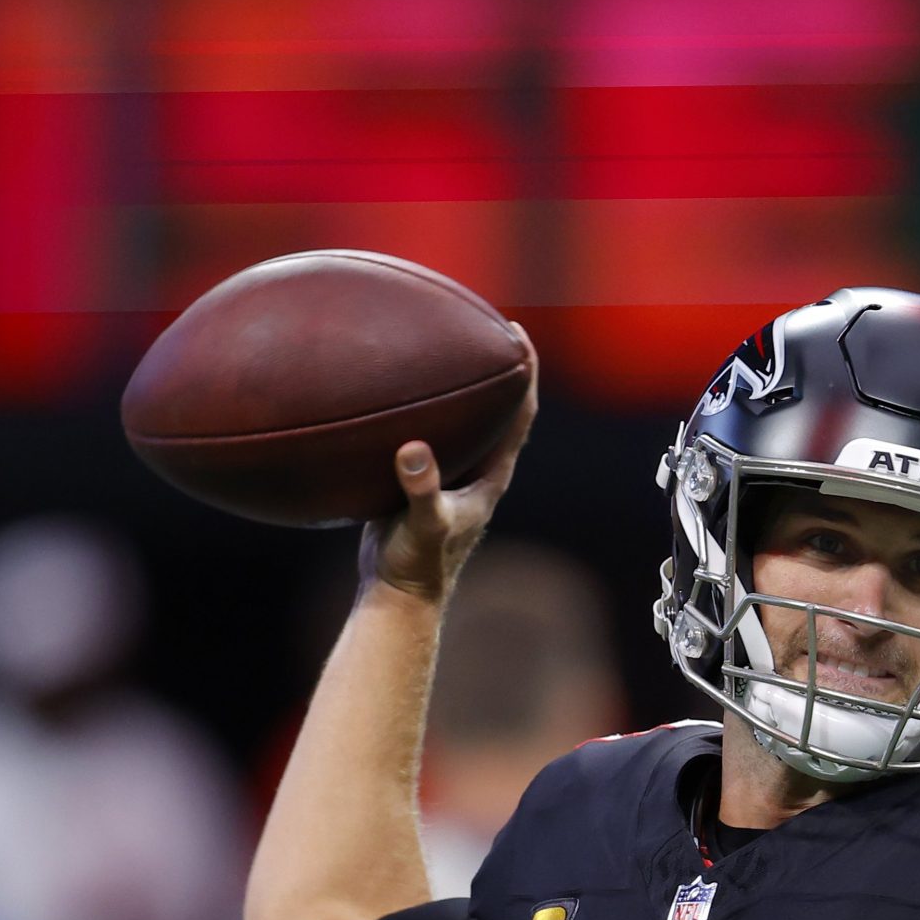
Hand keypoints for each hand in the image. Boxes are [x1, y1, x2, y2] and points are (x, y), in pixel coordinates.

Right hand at [360, 323, 538, 603]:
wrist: (397, 596)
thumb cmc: (418, 566)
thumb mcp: (422, 525)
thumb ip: (421, 488)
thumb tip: (413, 449)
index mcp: (491, 476)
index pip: (521, 414)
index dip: (526, 372)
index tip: (519, 333)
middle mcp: (477, 472)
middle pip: (498, 409)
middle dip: (495, 367)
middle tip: (482, 323)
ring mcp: (451, 477)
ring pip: (463, 421)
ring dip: (459, 387)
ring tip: (441, 345)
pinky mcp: (421, 483)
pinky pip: (428, 436)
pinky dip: (419, 411)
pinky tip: (393, 391)